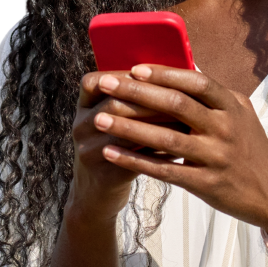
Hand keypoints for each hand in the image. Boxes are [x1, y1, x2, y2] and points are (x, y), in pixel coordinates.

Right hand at [69, 70, 189, 222]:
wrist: (97, 191)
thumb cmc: (118, 143)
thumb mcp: (118, 117)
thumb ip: (139, 96)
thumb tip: (181, 75)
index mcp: (85, 104)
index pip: (102, 80)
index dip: (132, 78)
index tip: (165, 76)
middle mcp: (81, 125)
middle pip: (115, 105)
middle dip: (152, 100)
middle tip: (184, 99)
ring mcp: (88, 151)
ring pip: (126, 133)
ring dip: (158, 125)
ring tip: (186, 121)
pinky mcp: (104, 175)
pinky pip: (135, 160)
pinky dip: (159, 151)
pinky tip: (180, 147)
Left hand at [92, 64, 267, 236]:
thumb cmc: (250, 149)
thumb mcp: (242, 115)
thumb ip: (215, 96)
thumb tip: (183, 70)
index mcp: (233, 106)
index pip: (196, 82)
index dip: (165, 74)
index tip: (136, 67)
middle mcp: (225, 128)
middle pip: (176, 105)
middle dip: (137, 93)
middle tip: (107, 84)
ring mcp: (215, 157)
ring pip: (165, 139)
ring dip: (128, 127)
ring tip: (99, 118)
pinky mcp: (205, 184)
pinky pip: (164, 171)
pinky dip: (135, 160)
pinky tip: (111, 152)